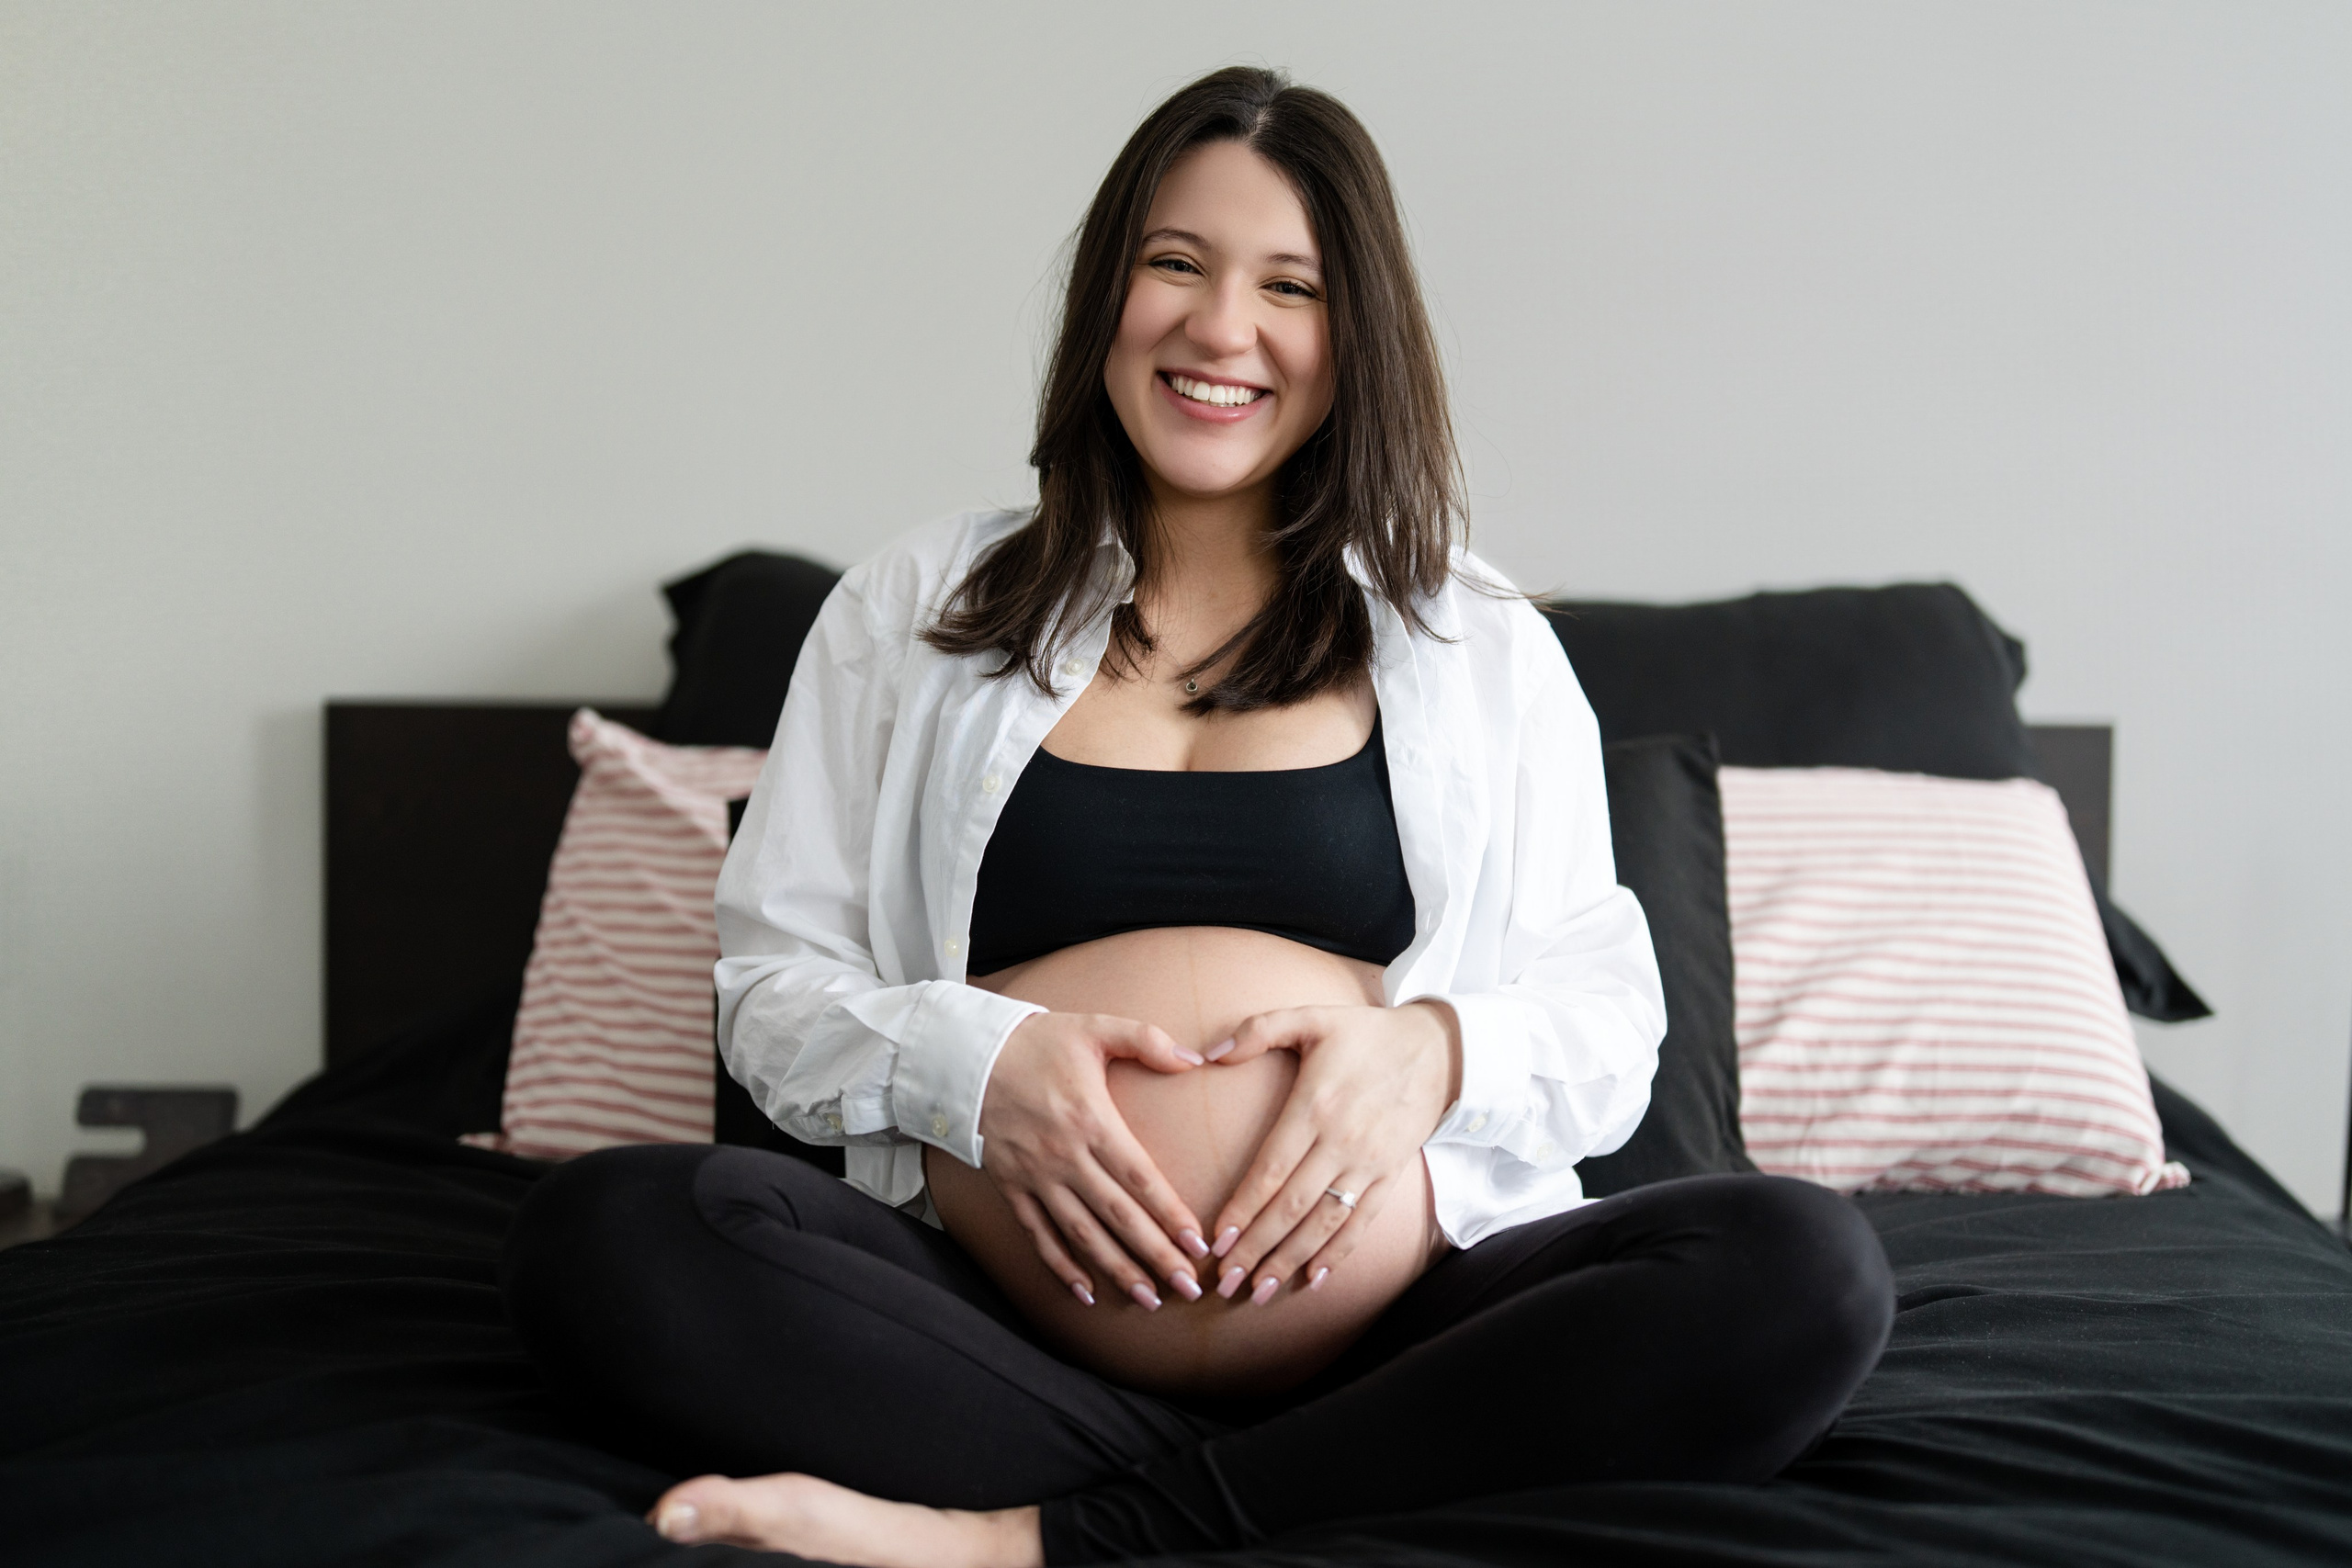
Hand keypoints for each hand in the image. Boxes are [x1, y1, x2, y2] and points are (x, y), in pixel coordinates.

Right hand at [975, 1011, 1212, 1309]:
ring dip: (1116, 1270)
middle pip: (1117, 1215)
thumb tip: (1194, 1059)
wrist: (966, 1057)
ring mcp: (1035, 1177)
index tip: (1199, 1245)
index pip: (1140, 1178)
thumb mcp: (1093, 1029)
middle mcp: (1064, 1156)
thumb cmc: (1037, 1043)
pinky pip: (1038, 1235)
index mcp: (1091, 1120)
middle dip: (1155, 1255)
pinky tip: (1086, 1293)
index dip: (1171, 1214)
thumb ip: (1146, 1040)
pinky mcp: (1011, 1188)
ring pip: (1081, 1234)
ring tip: (1148, 1298)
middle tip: (1188, 1288)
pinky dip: (1060, 1267)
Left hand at [1203, 1001, 1459, 1303]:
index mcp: (1315, 1106)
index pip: (1271, 1170)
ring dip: (1289, 1261)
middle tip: (1225, 1283)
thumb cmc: (1365, 1034)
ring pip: (1324, 1223)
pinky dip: (1338, 1253)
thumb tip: (1208, 1052)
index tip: (1216, 1241)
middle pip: (1292, 1207)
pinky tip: (1313, 1278)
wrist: (1438, 1049)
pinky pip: (1361, 1222)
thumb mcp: (1312, 1018)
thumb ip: (1258, 1029)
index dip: (1242, 1209)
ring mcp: (1369, 1163)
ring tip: (1259, 1292)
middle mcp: (1341, 1142)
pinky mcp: (1390, 1175)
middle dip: (1255, 1249)